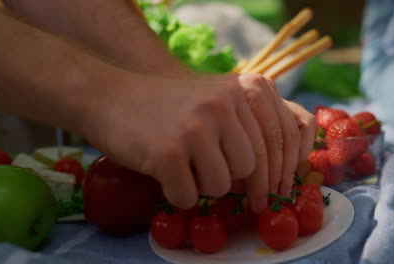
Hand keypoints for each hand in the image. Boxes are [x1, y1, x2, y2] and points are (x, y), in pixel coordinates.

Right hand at [83, 73, 279, 212]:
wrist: (111, 96)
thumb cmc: (171, 105)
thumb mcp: (219, 98)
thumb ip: (253, 123)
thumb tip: (281, 173)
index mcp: (245, 87)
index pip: (282, 138)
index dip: (279, 173)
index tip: (271, 192)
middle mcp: (224, 103)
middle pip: (252, 168)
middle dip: (233, 181)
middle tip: (211, 178)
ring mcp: (195, 127)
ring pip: (222, 186)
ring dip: (202, 185)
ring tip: (182, 164)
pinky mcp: (168, 152)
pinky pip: (189, 197)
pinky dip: (176, 193)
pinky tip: (163, 172)